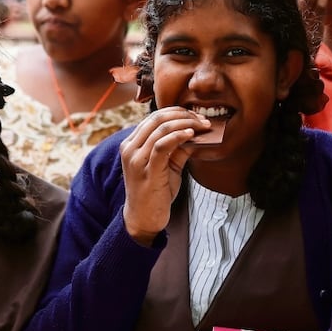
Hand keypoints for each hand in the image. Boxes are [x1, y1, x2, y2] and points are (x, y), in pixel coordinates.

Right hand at [120, 108, 208, 243]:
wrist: (143, 218)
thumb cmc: (155, 192)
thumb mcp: (167, 166)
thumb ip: (177, 149)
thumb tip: (196, 133)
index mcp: (132, 144)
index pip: (153, 117)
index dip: (176, 112)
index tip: (196, 116)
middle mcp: (130, 148)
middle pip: (157, 118)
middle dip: (183, 115)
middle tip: (202, 119)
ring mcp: (136, 159)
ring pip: (160, 129)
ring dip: (185, 123)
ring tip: (202, 126)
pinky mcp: (147, 170)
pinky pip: (162, 145)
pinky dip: (178, 136)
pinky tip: (191, 134)